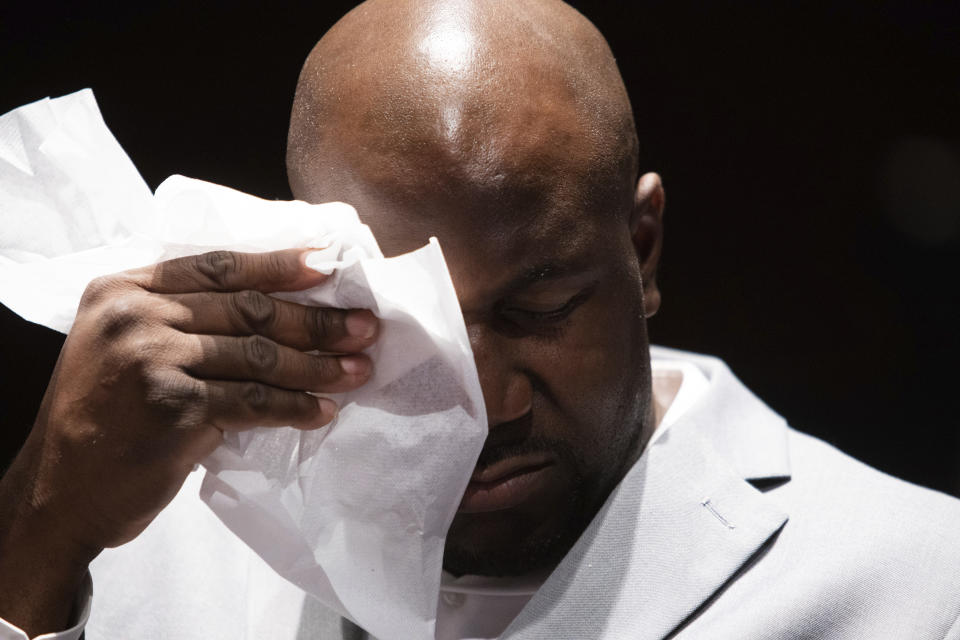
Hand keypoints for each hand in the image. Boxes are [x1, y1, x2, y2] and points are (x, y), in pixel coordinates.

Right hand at [0, 248, 377, 633]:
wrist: (59, 490)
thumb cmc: (101, 416)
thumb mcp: (121, 344)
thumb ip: (179, 316)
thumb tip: (275, 305)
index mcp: (124, 288)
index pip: (217, 266)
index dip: (279, 265)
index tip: (329, 266)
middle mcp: (136, 315)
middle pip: (248, 309)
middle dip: (315, 320)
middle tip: (365, 327)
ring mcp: (153, 360)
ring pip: (258, 355)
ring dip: (317, 365)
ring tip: (357, 370)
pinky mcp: (174, 408)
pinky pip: (253, 401)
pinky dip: (295, 407)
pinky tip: (322, 412)